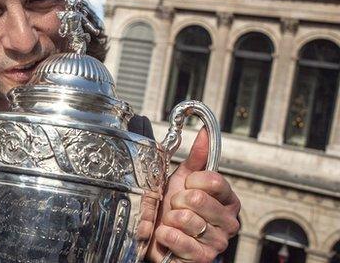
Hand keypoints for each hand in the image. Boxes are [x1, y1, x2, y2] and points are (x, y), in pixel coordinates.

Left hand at [147, 128, 240, 262]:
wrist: (155, 236)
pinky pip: (181, 240)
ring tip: (171, 222)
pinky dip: (167, 235)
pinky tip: (167, 235)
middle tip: (175, 207)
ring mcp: (217, 242)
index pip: (214, 180)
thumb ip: (196, 158)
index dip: (192, 181)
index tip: (185, 186)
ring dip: (171, 219)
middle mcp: (228, 222)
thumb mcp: (181, 179)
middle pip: (199, 199)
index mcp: (227, 200)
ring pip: (188, 219)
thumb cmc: (169, 208)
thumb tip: (204, 133)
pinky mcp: (203, 258)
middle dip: (177, 200)